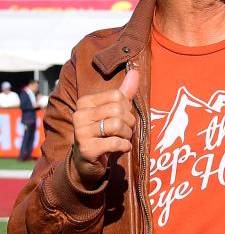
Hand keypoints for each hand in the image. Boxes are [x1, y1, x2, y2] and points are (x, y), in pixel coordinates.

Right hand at [70, 69, 138, 189]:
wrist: (85, 162)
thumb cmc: (102, 133)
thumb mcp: (112, 111)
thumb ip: (124, 93)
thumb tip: (135, 71)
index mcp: (85, 102)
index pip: (117, 95)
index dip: (127, 107)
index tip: (124, 117)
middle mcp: (79, 115)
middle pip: (118, 110)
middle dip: (129, 122)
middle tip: (126, 131)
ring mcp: (81, 132)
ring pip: (117, 125)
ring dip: (127, 134)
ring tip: (123, 139)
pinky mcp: (86, 149)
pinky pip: (115, 143)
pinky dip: (125, 146)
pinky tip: (122, 148)